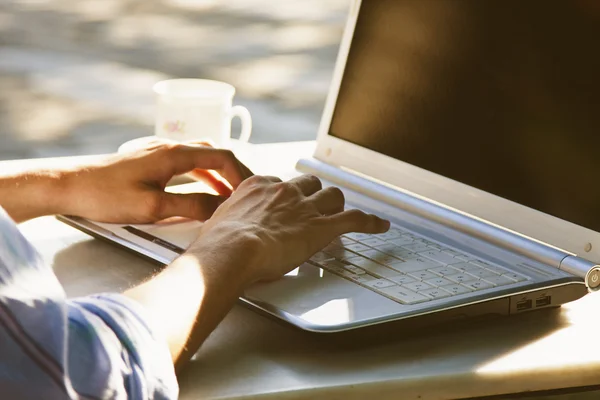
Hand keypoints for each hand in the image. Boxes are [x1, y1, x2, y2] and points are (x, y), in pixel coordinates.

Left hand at [61, 141, 252, 222]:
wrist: (69, 185)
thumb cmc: (105, 195)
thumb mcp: (153, 207)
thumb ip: (190, 207)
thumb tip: (220, 209)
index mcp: (174, 154)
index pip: (222, 156)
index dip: (241, 174)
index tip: (251, 192)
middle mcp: (168, 147)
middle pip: (214, 152)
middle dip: (233, 172)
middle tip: (245, 192)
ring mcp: (158, 151)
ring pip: (200, 156)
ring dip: (217, 173)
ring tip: (228, 193)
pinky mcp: (148, 160)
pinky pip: (185, 162)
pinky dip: (201, 174)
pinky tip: (200, 187)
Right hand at [189, 174, 389, 287]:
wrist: (231, 251)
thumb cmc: (218, 243)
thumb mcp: (216, 224)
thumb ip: (225, 222)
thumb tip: (218, 232)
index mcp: (259, 186)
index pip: (281, 185)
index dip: (287, 197)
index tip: (287, 206)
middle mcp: (285, 192)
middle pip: (310, 185)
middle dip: (314, 196)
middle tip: (315, 209)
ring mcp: (305, 208)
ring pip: (333, 197)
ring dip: (337, 207)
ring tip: (339, 216)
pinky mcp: (322, 227)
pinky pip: (354, 219)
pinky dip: (370, 222)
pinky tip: (379, 225)